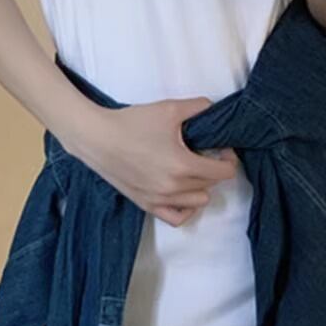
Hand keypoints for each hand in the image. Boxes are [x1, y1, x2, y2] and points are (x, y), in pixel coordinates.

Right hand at [67, 99, 239, 227]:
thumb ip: (199, 107)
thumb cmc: (132, 123)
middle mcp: (174, 188)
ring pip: (199, 202)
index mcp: (183, 166)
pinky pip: (177, 217)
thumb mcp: (169, 108)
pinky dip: (186, 207)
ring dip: (202, 186)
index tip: (220, 147)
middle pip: (212, 185)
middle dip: (214, 168)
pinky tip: (182, 191)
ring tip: (192, 169)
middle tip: (204, 151)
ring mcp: (159, 200)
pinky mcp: (146, 205)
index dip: (228, 158)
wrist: (97, 138)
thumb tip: (214, 110)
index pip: (224, 172)